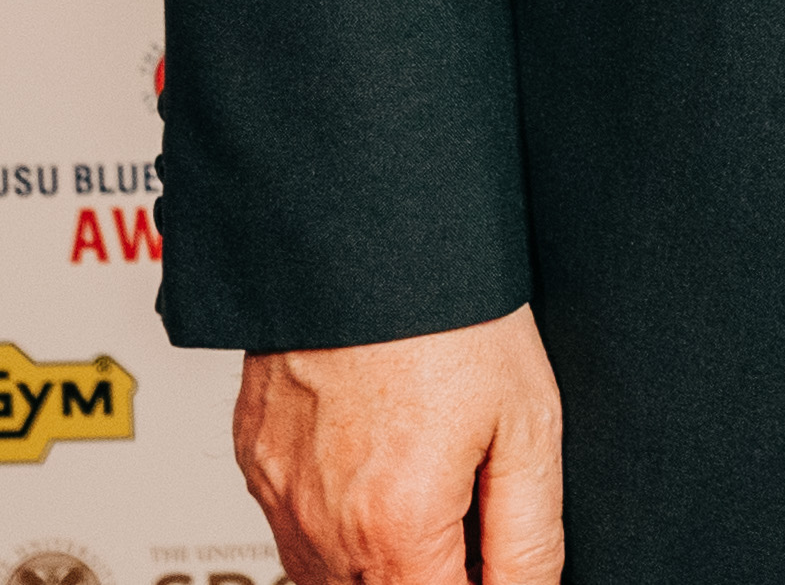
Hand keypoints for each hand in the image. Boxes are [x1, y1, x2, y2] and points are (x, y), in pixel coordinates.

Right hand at [233, 303, 564, 584]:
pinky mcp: (257, 463)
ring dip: (380, 561)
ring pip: (329, 580)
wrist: (366, 234)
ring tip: (425, 486)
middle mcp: (324, 527)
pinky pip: (294, 530)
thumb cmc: (452, 315)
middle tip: (465, 517)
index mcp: (397, 527)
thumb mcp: (528, 427)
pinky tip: (377, 467)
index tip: (495, 566)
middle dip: (429, 574)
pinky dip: (336, 524)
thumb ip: (528, 538)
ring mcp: (280, 496)